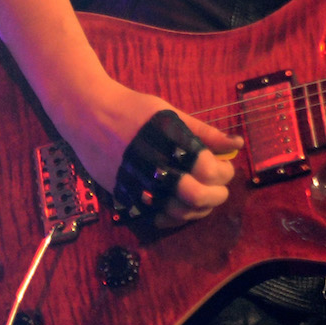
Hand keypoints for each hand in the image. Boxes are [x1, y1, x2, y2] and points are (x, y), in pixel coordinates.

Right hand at [63, 80, 239, 228]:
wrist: (88, 115)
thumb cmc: (133, 109)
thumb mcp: (172, 114)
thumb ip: (205, 133)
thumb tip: (237, 144)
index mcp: (172, 144)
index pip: (210, 170)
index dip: (224, 172)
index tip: (225, 168)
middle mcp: (156, 167)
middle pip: (197, 196)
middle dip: (216, 195)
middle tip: (219, 189)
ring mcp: (138, 185)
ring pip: (177, 212)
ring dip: (197, 209)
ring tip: (201, 197)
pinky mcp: (124, 196)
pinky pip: (155, 216)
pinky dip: (172, 216)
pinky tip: (178, 205)